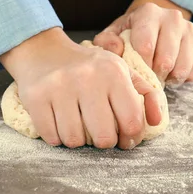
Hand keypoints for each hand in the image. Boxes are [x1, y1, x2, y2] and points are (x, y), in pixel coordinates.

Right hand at [0, 28, 164, 148]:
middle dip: (102, 141)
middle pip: (103, 138)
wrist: (43, 51)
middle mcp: (87, 78)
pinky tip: (57, 122)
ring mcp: (59, 88)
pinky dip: (55, 137)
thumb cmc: (88, 68)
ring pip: (74, 140)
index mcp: (113, 72)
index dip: (130, 137)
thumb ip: (146, 94)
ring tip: (76, 124)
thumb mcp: (120, 71)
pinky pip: (51, 137)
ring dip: (77, 140)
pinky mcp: (35, 97)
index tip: (123, 137)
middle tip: (97, 132)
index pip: (131, 122)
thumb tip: (157, 121)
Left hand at [93, 0, 192, 84]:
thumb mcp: (113, 34)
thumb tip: (116, 49)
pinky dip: (182, 78)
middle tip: (146, 74)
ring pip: (182, 68)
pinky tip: (171, 71)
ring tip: (157, 73)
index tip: (135, 70)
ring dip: (168, 78)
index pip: (146, 47)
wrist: (154, 23)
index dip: (139, 65)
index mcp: (148, 12)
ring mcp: (190, 29)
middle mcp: (172, 17)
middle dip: (153, 74)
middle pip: (166, 60)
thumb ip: (106, 42)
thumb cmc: (130, 33)